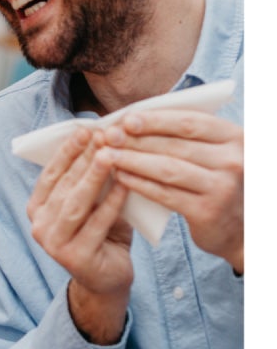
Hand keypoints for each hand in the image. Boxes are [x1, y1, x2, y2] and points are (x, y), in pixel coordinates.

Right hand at [27, 128, 133, 343]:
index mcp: (37, 208)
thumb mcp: (91, 203)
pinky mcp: (75, 258)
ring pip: (75, 204)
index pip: (50, 173)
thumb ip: (90, 179)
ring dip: (93, 177)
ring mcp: (54, 244)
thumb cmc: (101, 233)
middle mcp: (39, 226)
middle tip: (102, 136)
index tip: (85, 129)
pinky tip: (125, 184)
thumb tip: (103, 138)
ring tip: (110, 155)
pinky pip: (96, 224)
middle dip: (83, 158)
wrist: (108, 279)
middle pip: (63, 186)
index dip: (67, 150)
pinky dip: (111, 203)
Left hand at [101, 108, 243, 272]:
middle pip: (175, 145)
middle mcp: (235, 161)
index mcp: (236, 138)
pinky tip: (120, 177)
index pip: (190, 123)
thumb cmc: (216, 181)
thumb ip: (185, 136)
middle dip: (137, 139)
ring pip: (167, 168)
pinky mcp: (207, 212)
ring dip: (132, 160)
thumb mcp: (213, 154)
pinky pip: (165, 193)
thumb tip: (132, 119)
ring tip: (107, 155)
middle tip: (108, 136)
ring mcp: (223, 188)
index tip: (126, 119)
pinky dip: (139, 183)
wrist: (240, 228)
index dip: (156, 120)